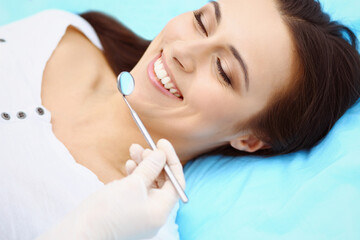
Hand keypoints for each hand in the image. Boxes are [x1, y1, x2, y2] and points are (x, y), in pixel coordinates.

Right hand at [37, 139, 184, 239]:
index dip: (171, 160)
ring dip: (142, 166)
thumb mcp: (132, 184)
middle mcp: (153, 215)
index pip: (175, 182)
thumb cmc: (106, 211)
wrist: (79, 234)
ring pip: (147, 185)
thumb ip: (150, 168)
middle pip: (162, 183)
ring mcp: (141, 216)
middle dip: (154, 162)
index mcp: (161, 211)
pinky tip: (128, 166)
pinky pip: (137, 192)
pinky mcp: (128, 214)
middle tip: (144, 146)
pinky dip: (134, 177)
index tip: (162, 143)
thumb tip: (161, 154)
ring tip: (133, 150)